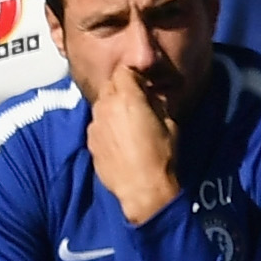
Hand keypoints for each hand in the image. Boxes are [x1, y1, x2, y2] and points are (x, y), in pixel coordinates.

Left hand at [85, 74, 180, 224]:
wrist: (142, 189)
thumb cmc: (161, 156)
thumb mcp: (170, 124)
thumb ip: (159, 103)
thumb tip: (154, 95)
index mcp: (127, 98)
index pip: (124, 71)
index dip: (135, 76)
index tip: (144, 86)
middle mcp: (106, 106)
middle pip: (110, 85)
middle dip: (122, 89)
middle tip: (136, 103)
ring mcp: (95, 124)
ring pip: (101, 104)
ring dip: (112, 107)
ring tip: (126, 123)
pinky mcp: (90, 141)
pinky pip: (97, 124)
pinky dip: (106, 126)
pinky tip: (118, 140)